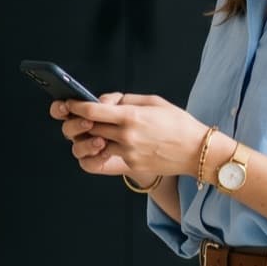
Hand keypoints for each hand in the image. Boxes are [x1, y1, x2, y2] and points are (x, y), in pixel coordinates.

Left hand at [50, 92, 205, 179]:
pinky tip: (109, 143)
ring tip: (94, 130)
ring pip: (95, 145)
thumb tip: (103, 102)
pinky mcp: (131, 165)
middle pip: (89, 128)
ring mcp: (128, 153)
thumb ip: (125, 100)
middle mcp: (126, 135)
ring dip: (90, 137)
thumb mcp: (154, 101)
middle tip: (77, 116)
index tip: (69, 103)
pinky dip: (105, 149)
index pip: (92, 111)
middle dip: (79, 121)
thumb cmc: (178, 123)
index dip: (76, 106)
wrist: (197, 151)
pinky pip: (109, 156)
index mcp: (131, 116)